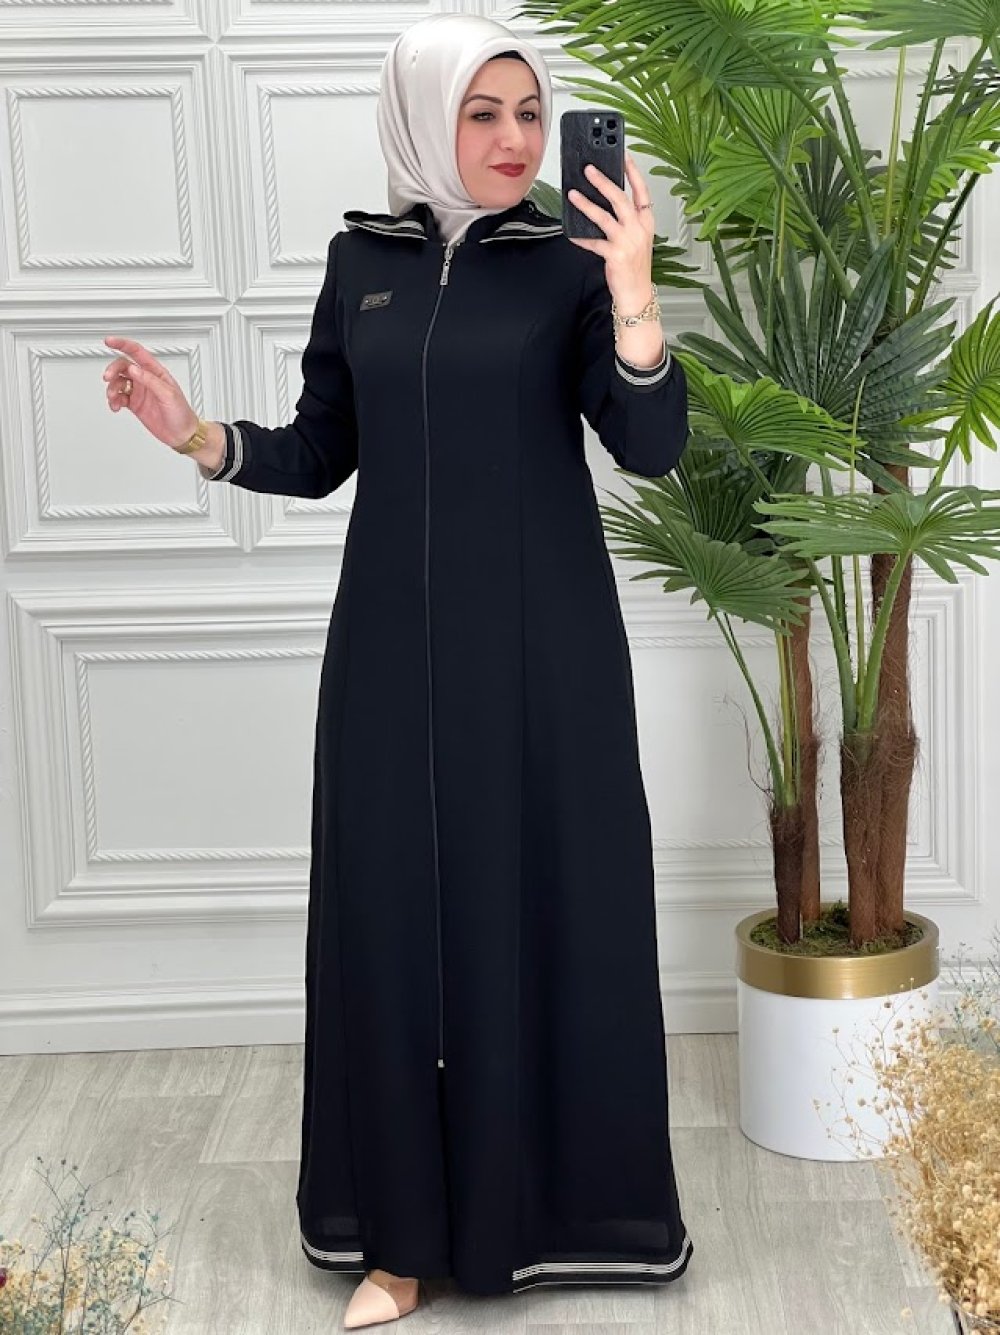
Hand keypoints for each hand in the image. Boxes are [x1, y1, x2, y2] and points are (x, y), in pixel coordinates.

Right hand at [101, 336, 199, 449]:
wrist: (182, 435)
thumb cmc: (182, 414)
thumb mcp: (168, 394)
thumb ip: (150, 380)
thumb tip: (134, 369)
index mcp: (156, 372)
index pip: (137, 352)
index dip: (122, 344)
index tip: (109, 341)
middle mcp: (146, 379)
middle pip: (123, 366)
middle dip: (113, 370)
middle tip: (108, 378)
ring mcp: (139, 391)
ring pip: (118, 382)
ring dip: (112, 388)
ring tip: (114, 398)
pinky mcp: (134, 404)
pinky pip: (119, 397)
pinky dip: (114, 400)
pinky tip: (116, 406)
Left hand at [567, 151, 655, 311]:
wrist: (637, 293)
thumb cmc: (635, 266)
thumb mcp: (638, 238)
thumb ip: (627, 220)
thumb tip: (606, 202)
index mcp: (646, 222)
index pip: (641, 191)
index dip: (633, 172)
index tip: (624, 156)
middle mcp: (638, 229)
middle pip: (620, 198)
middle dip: (603, 181)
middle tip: (589, 170)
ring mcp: (627, 242)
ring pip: (604, 217)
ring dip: (586, 204)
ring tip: (573, 194)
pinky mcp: (615, 255)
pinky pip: (593, 242)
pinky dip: (581, 238)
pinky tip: (572, 233)